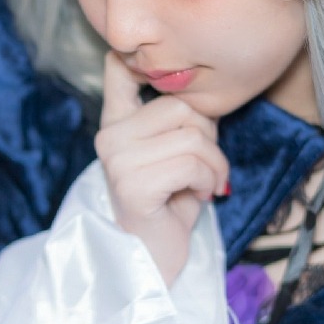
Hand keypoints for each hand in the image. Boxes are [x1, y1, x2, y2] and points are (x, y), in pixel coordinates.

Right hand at [95, 51, 228, 285]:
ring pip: (192, 135)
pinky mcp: (132, 185)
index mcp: (117, 123)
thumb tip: (208, 91)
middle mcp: (109, 136)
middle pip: (181, 105)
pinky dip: (209, 180)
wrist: (153, 261)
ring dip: (214, 164)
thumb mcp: (177, 151)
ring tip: (205, 184)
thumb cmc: (171, 206)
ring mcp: (117, 160)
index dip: (147, 63)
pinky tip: (200, 195)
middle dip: (210, 138)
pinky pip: (191, 163)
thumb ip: (182, 118)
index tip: (172, 83)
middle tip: (207, 168)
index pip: (120, 67)